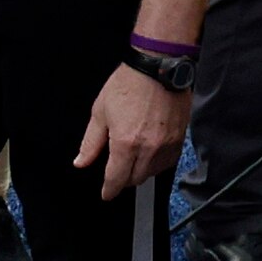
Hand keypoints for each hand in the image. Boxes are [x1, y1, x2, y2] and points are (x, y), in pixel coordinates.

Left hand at [78, 63, 191, 199]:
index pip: (116, 179)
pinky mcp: (179, 138)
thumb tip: (81, 161)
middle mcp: (149, 148)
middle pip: (135, 179)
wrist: (158, 67)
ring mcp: (167, 144)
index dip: (109, 190)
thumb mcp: (100, 112)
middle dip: (124, 178)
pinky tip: (150, 152)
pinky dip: (158, 162)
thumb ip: (91, 142)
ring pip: (153, 172)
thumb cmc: (129, 84)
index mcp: (126, 143)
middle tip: (118, 170)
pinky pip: (168, 161)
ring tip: (134, 157)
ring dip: (141, 170)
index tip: (106, 194)